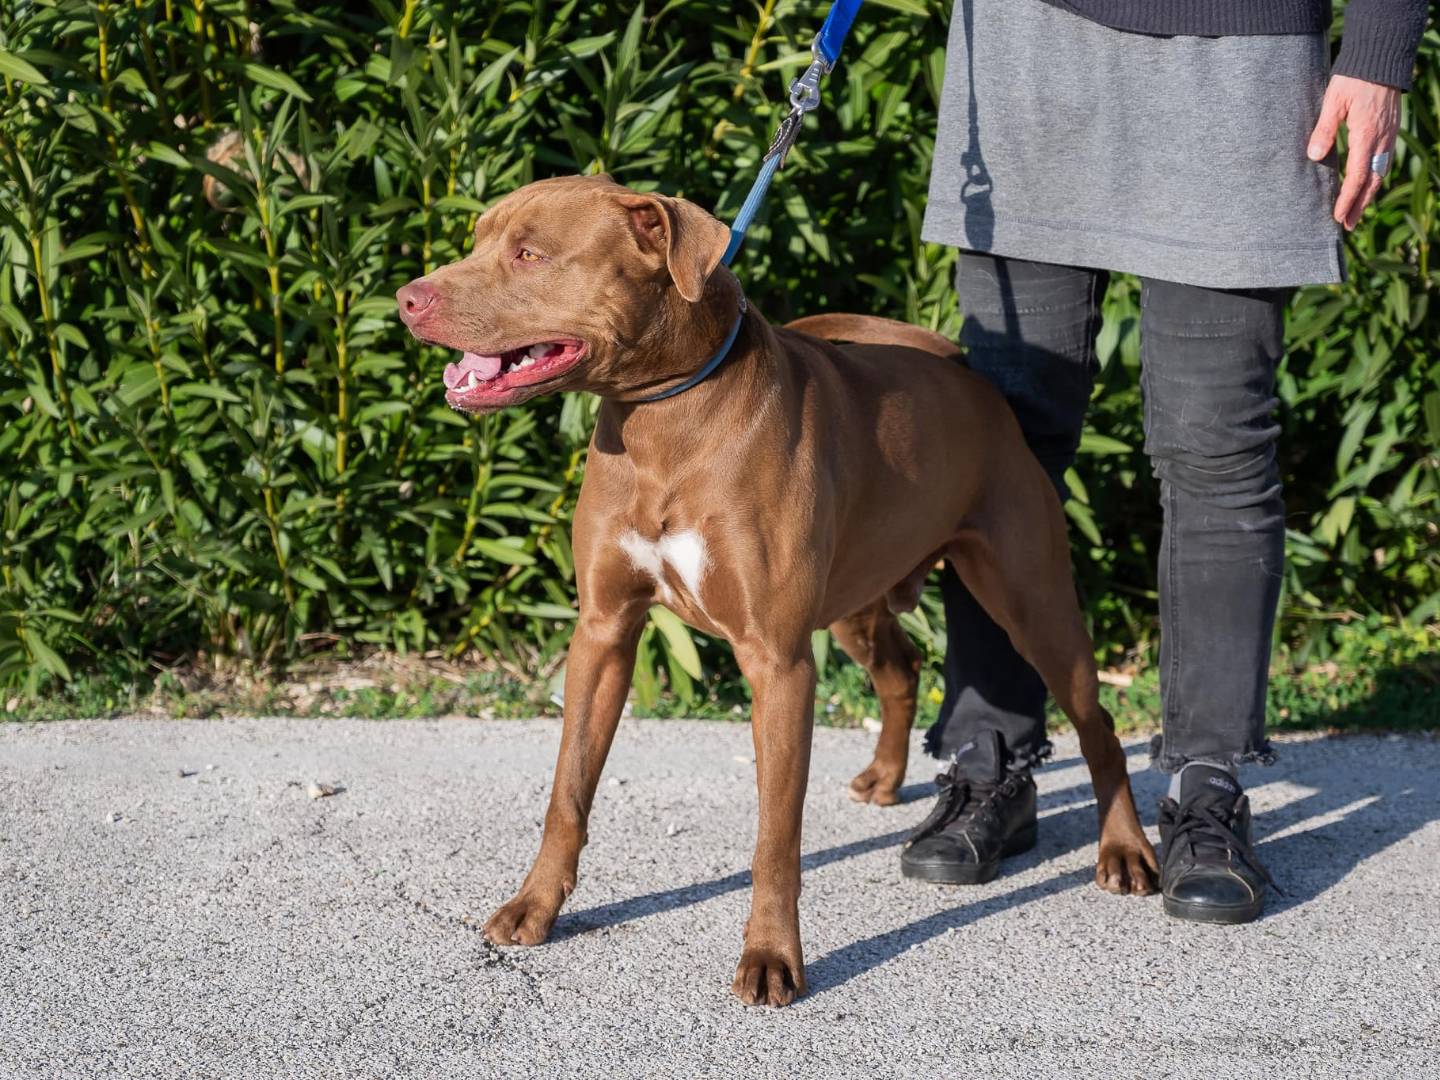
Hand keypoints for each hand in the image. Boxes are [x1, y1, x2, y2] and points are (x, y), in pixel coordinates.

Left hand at [1306, 74, 1400, 230]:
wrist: (1381, 58)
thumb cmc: (1354, 78)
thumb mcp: (1333, 101)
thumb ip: (1324, 129)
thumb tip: (1314, 156)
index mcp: (1367, 135)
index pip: (1357, 176)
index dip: (1347, 199)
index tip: (1337, 217)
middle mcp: (1381, 139)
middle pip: (1372, 181)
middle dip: (1360, 205)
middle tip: (1348, 226)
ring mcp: (1388, 135)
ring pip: (1380, 173)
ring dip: (1368, 195)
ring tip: (1356, 212)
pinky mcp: (1389, 130)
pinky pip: (1383, 161)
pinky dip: (1374, 179)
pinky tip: (1365, 186)